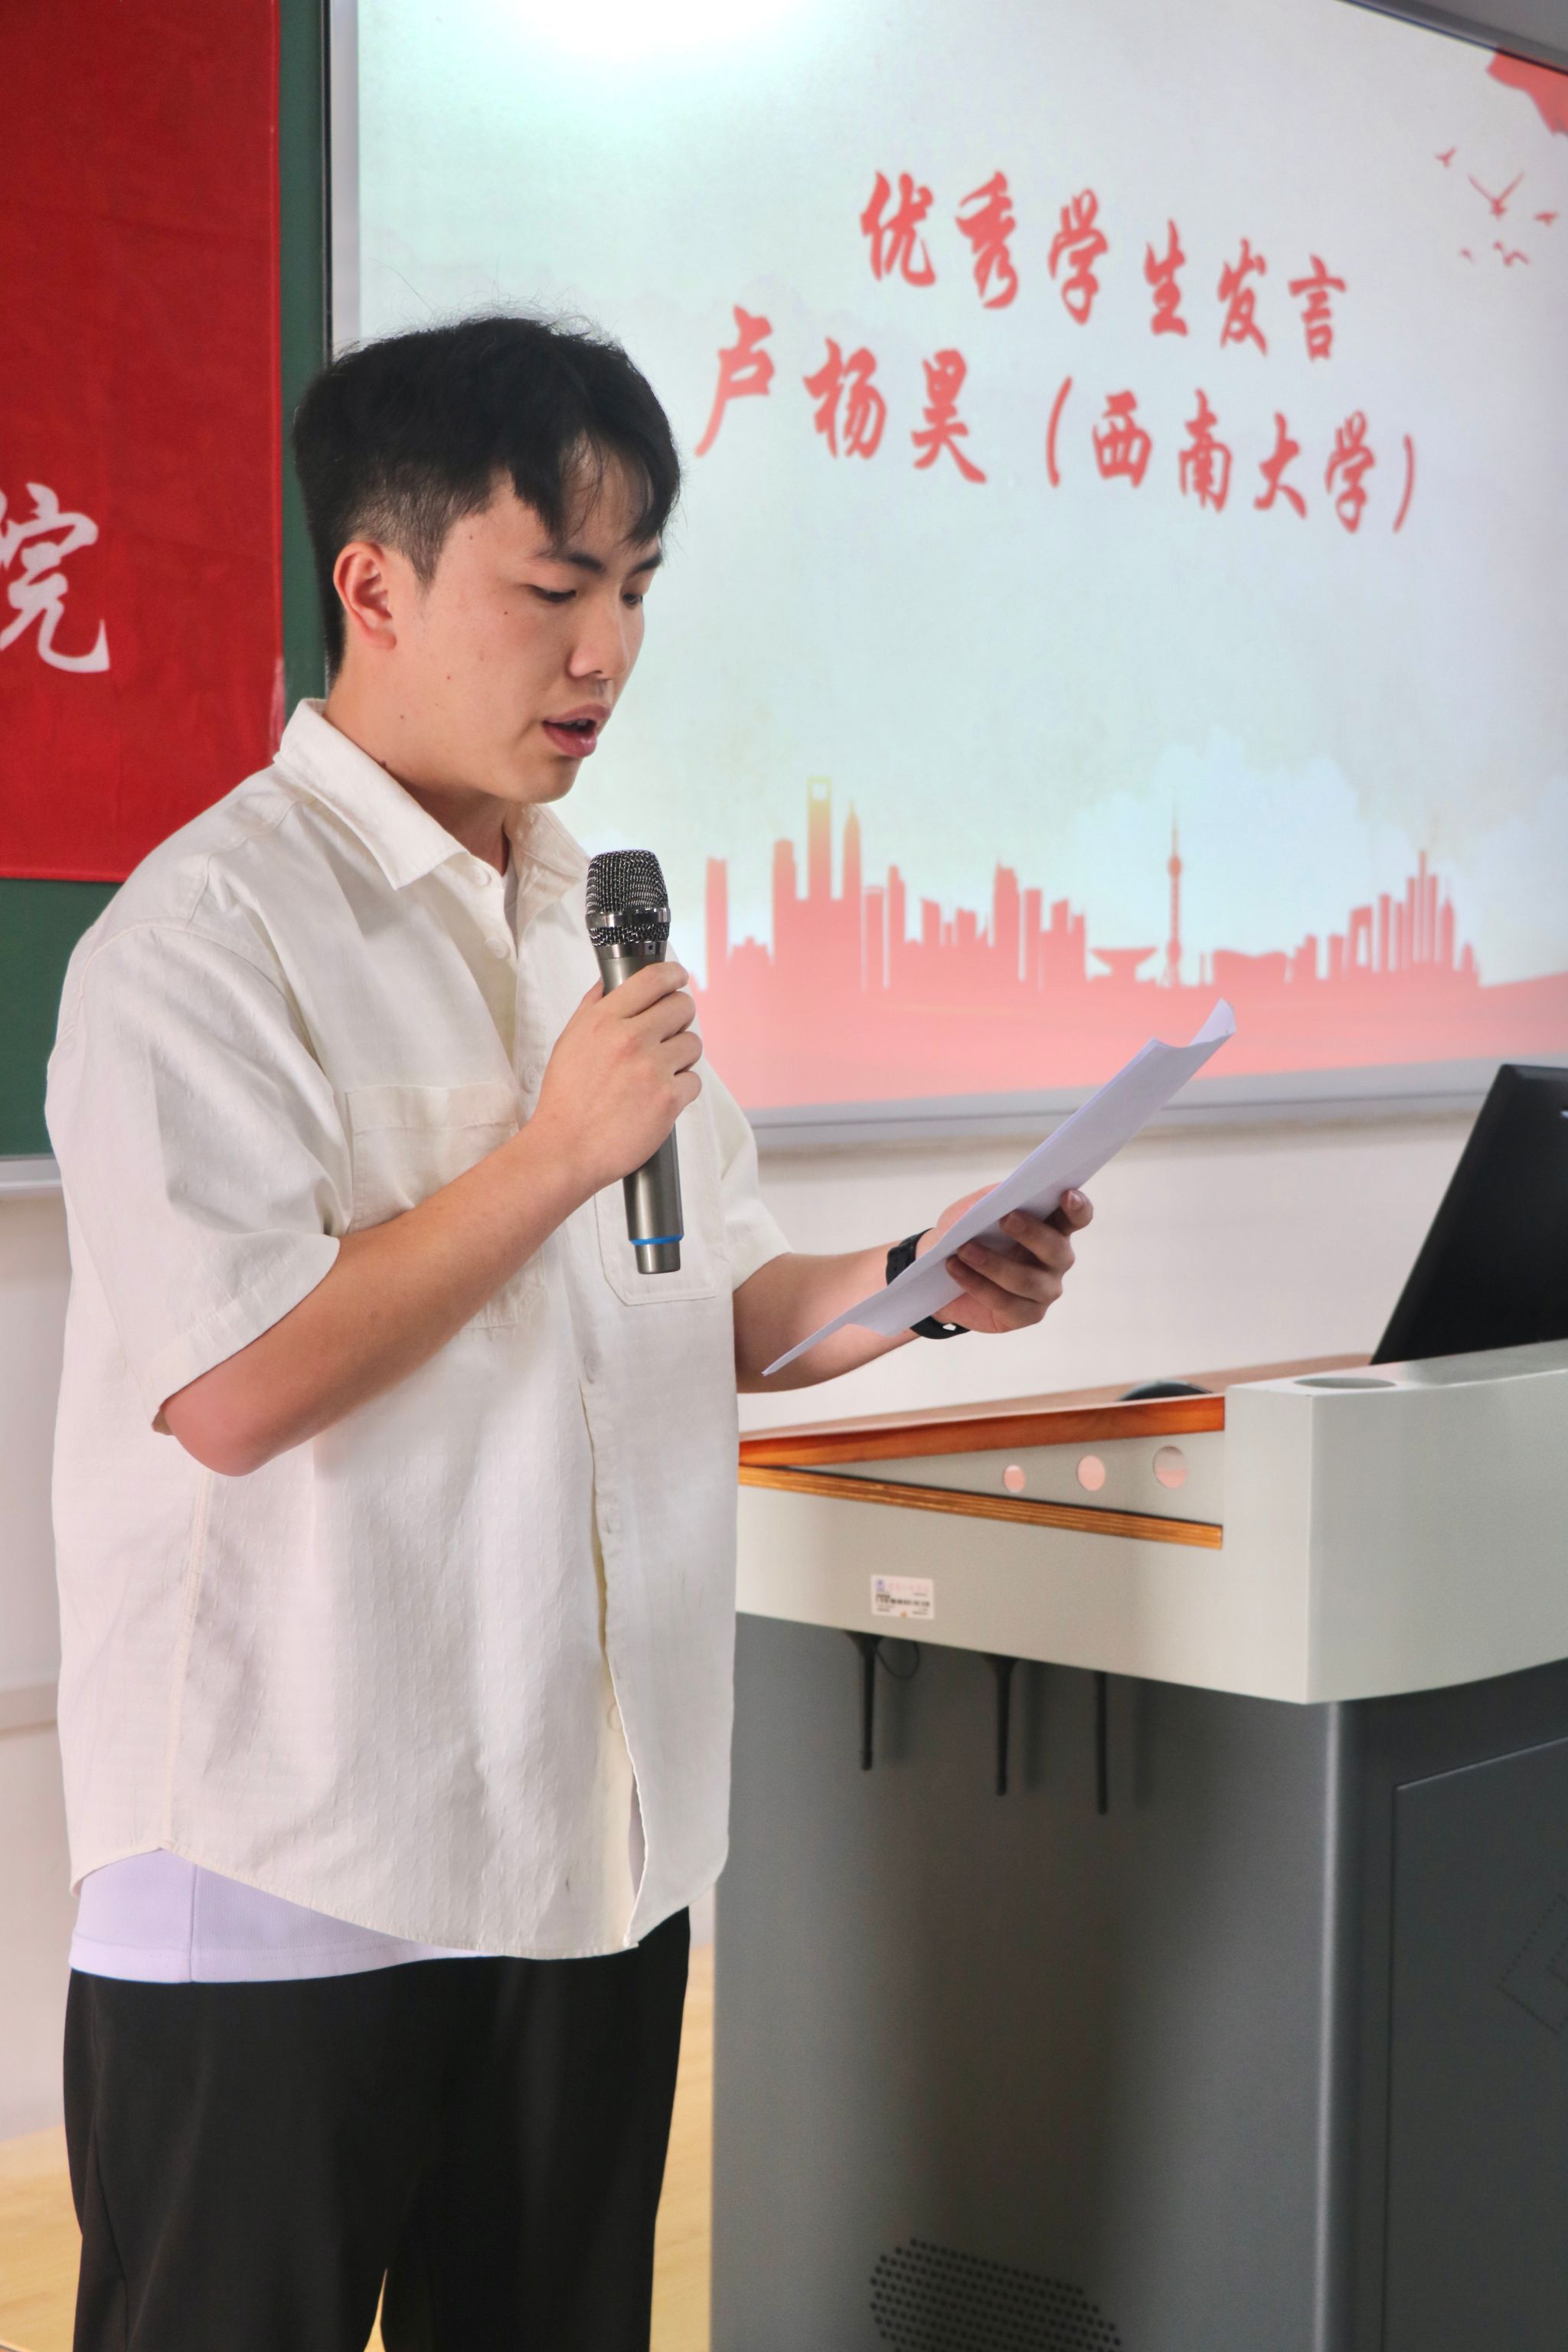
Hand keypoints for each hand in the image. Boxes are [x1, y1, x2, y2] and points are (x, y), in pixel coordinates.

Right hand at [531, 962, 701, 1201]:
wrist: (566, 1149)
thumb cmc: (566, 1099)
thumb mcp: (569, 1042)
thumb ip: (593, 1008)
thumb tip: (612, 982)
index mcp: (603, 1020)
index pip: (652, 979)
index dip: (672, 975)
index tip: (678, 977)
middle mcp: (629, 1039)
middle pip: (682, 1006)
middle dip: (679, 1018)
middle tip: (668, 1034)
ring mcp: (651, 1069)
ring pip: (693, 1044)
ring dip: (681, 1057)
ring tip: (658, 1073)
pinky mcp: (669, 1099)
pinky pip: (694, 1081)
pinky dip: (681, 1090)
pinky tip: (659, 1098)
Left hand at [914, 1186, 1093, 1335]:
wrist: (942, 1272)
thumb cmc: (966, 1233)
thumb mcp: (971, 1209)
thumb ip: (989, 1201)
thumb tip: (997, 1200)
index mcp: (1052, 1227)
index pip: (1076, 1218)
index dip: (1077, 1207)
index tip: (1067, 1194)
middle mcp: (1056, 1260)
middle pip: (1056, 1248)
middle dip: (1032, 1233)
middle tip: (1005, 1218)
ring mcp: (1045, 1290)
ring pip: (1027, 1280)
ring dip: (993, 1263)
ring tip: (963, 1249)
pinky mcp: (1026, 1314)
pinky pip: (1006, 1302)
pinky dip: (976, 1284)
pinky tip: (955, 1269)